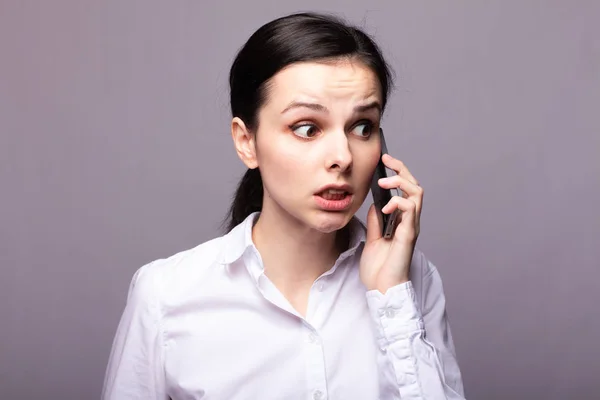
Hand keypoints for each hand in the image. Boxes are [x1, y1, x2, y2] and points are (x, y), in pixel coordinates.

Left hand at [359, 154, 422, 293]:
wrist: (382, 289)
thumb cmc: (379, 269)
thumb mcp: (373, 239)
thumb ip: (376, 221)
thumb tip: (375, 204)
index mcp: (402, 222)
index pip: (405, 190)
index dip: (398, 173)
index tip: (385, 160)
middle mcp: (410, 222)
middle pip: (414, 186)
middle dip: (402, 169)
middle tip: (387, 160)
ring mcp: (411, 227)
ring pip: (417, 194)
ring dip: (401, 182)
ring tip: (384, 181)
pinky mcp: (409, 235)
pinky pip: (411, 210)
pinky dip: (399, 202)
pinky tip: (386, 206)